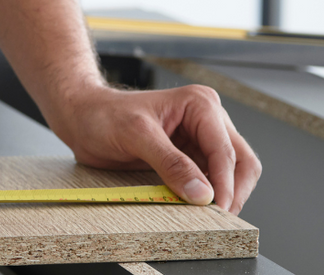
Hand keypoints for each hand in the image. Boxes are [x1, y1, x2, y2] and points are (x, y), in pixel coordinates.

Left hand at [45, 83, 260, 213]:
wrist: (82, 117)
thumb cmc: (103, 114)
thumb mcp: (135, 135)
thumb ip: (170, 163)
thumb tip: (202, 193)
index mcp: (200, 104)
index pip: (225, 151)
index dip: (225, 184)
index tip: (216, 210)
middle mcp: (208, 119)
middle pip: (241, 162)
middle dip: (233, 191)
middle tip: (218, 218)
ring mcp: (202, 138)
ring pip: (233, 174)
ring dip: (223, 195)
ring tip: (206, 216)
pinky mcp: (192, 156)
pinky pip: (213, 180)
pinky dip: (209, 196)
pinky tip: (196, 207)